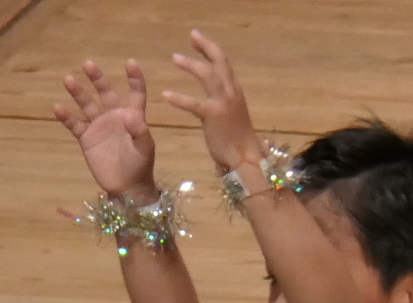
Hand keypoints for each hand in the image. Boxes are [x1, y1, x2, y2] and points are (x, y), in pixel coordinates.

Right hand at [54, 59, 162, 196]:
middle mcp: (114, 116)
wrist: (126, 188)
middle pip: (105, 92)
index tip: (129, 62)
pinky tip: (57, 107)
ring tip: (68, 79)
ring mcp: (99, 126)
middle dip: (97, 78)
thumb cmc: (140, 166)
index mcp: (132, 115)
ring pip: (87, 104)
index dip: (134, 78)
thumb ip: (139, 130)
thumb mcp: (144, 148)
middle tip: (88, 64)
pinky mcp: (86, 138)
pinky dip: (66, 117)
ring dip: (78, 92)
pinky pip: (74, 124)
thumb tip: (130, 114)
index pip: (135, 92)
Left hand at [164, 31, 262, 174]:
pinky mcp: (213, 116)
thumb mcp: (233, 113)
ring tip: (175, 58)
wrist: (245, 157)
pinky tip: (166, 94)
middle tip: (192, 35)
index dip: (210, 49)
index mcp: (234, 91)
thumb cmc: (238, 140)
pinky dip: (179, 98)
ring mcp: (223, 103)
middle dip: (205, 46)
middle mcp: (231, 92)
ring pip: (207, 75)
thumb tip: (217, 92)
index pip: (223, 63)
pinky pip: (194, 104)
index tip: (198, 39)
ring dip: (191, 64)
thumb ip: (224, 100)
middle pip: (218, 62)